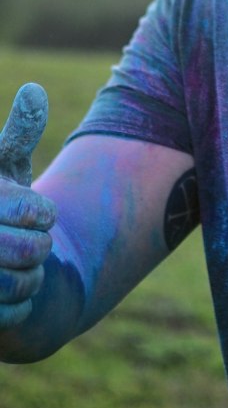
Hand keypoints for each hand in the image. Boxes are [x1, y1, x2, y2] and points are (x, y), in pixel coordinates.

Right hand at [0, 84, 55, 328]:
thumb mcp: (2, 169)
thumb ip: (18, 134)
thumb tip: (35, 91)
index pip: (37, 212)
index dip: (43, 214)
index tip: (32, 212)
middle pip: (32, 251)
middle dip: (38, 248)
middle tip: (24, 243)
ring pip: (21, 285)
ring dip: (30, 280)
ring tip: (14, 268)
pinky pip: (10, 316)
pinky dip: (17, 308)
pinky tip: (3, 295)